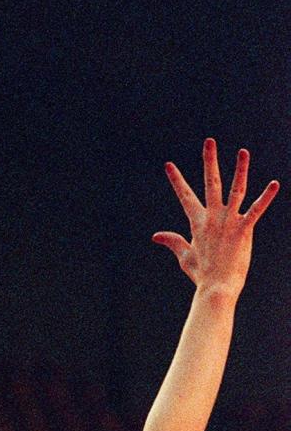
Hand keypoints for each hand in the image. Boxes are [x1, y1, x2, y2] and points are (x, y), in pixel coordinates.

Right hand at [153, 140, 278, 300]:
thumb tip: (156, 236)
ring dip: (241, 169)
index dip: (176, 180)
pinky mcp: (243, 230)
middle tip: (209, 141)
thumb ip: (173, 241)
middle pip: (211, 183)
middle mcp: (213, 218)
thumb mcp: (185, 257)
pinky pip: (256, 210)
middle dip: (210, 161)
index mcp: (198, 223)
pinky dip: (266, 198)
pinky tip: (274, 184)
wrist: (216, 289)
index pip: (185, 197)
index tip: (169, 165)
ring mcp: (229, 222)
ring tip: (243, 152)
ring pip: (236, 190)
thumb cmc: (201, 275)